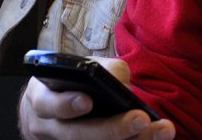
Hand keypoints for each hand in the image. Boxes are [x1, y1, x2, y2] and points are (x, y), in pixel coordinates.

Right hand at [19, 57, 174, 139]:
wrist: (49, 110)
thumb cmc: (67, 84)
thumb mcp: (75, 69)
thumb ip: (101, 68)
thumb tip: (122, 82)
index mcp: (41, 99)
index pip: (47, 104)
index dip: (66, 104)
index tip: (88, 101)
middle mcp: (48, 128)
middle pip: (76, 135)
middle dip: (111, 130)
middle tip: (140, 119)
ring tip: (160, 131)